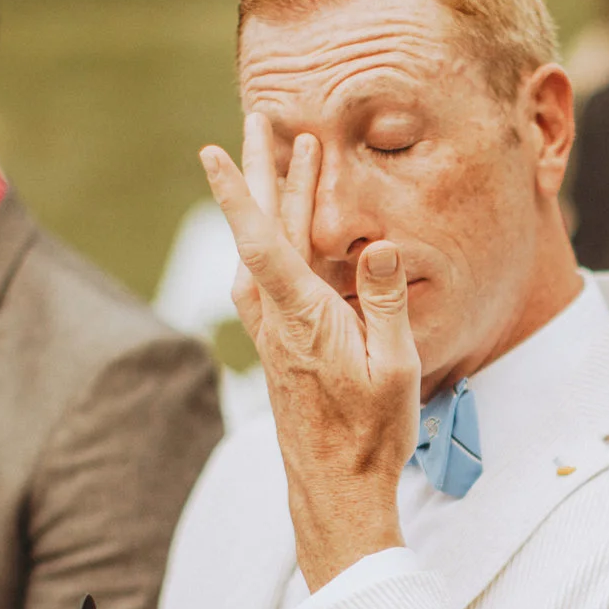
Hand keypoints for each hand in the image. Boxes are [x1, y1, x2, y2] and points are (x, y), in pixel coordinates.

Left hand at [202, 119, 417, 588]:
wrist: (336, 490)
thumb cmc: (371, 435)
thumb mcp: (396, 368)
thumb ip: (386, 301)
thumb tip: (381, 243)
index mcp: (303, 318)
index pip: (262, 242)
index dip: (238, 194)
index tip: (211, 152)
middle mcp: (278, 319)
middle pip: (260, 231)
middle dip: (259, 170)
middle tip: (256, 118)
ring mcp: (276, 333)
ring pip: (265, 251)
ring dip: (272, 201)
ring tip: (280, 157)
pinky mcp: (282, 346)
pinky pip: (273, 277)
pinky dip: (276, 240)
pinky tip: (285, 231)